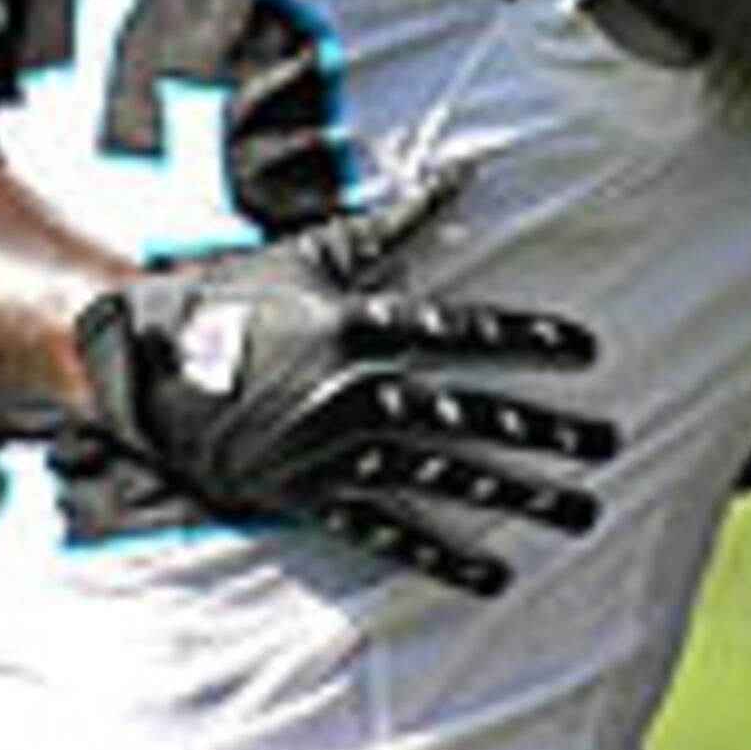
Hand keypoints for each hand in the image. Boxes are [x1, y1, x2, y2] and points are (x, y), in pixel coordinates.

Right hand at [63, 194, 615, 597]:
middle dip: (547, 432)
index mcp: (357, 327)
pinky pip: (386, 533)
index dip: (527, 341)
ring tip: (579, 512)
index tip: (586, 352)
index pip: (462, 334)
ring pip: (443, 479)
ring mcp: (333, 453)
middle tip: (610, 446)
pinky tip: (494, 573)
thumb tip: (461, 175)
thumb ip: (393, 223)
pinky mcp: (309, 497)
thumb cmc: (230, 296)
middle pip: (470, 416)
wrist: (140, 365)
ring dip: (516, 498)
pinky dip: (440, 556)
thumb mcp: (311, 254)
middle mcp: (354, 395)